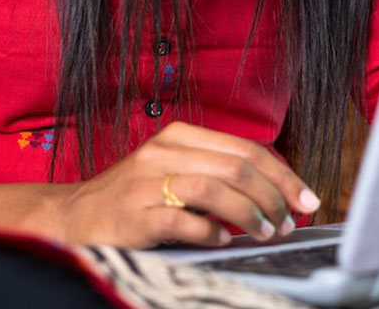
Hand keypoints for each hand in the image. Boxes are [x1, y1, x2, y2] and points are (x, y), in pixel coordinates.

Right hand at [44, 122, 320, 247]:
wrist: (71, 217)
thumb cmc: (133, 198)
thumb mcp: (175, 172)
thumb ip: (218, 175)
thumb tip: (275, 194)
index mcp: (180, 136)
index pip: (246, 150)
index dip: (283, 175)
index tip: (306, 198)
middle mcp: (164, 152)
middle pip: (236, 167)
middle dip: (272, 197)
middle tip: (287, 223)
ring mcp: (145, 182)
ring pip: (213, 187)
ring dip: (247, 213)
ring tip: (263, 233)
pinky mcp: (132, 214)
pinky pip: (180, 219)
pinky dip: (208, 231)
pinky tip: (221, 241)